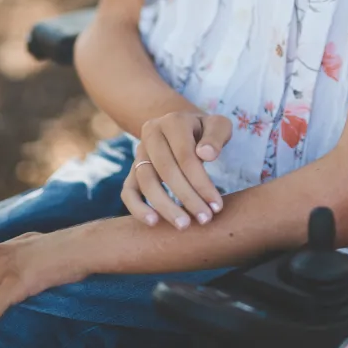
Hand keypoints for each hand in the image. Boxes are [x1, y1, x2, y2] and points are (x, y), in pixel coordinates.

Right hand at [122, 111, 231, 229]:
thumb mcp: (218, 125)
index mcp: (173, 121)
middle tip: (205, 219)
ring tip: (184, 225)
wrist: (183, 128)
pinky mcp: (132, 170)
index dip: (201, 182)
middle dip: (187, 198)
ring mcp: (139, 152)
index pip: (185, 155)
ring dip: (165, 206)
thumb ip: (216, 136)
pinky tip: (154, 223)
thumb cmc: (206, 132)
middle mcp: (151, 133)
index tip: (217, 205)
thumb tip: (206, 155)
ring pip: (146, 181)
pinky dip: (137, 208)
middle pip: (166, 170)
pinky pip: (128, 191)